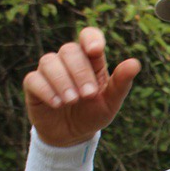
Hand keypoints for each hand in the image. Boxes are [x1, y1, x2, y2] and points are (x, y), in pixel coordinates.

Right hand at [23, 27, 140, 146]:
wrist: (73, 135)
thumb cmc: (94, 113)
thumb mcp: (111, 102)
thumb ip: (122, 83)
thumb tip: (135, 63)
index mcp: (91, 60)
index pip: (89, 35)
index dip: (90, 38)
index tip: (94, 51)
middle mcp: (68, 60)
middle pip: (69, 50)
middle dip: (80, 72)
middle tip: (88, 95)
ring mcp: (49, 71)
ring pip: (49, 61)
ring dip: (62, 81)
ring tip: (72, 100)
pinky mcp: (34, 85)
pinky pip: (34, 79)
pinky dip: (46, 90)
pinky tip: (57, 104)